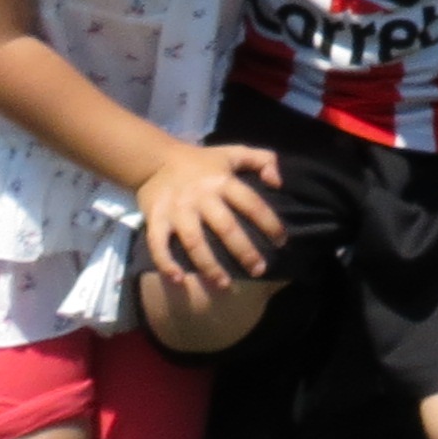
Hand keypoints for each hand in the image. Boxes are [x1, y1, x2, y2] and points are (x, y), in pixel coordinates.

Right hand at [137, 141, 286, 290]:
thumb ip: (264, 160)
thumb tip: (278, 182)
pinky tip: (178, 280)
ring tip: (224, 286)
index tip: (282, 243)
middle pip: (226, 227)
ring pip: (194, 242)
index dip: (269, 223)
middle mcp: (201, 197)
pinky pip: (158, 245)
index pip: (252, 204)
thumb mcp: (234, 152)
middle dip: (244, 251)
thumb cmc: (202, 162)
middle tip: (259, 271)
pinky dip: (166, 263)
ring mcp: (177, 210)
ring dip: (209, 266)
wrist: (156, 159)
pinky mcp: (155, 219)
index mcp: (223, 181)